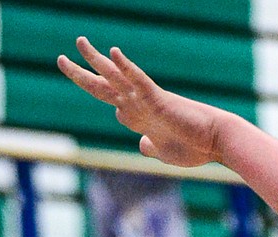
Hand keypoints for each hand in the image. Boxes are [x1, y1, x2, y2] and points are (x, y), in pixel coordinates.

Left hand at [58, 37, 218, 167]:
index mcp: (141, 118)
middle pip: (105, 86)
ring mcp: (147, 101)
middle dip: (82, 74)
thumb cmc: (195, 148)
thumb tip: (142, 144)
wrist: (216, 142)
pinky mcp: (159, 100)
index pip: (114, 105)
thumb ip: (152, 147)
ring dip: (96, 61)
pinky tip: (115, 53)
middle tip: (61, 59)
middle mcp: (140, 106)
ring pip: (116, 78)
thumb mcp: (165, 153)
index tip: (103, 94)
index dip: (105, 102)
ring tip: (79, 43)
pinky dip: (127, 68)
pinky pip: (139, 80)